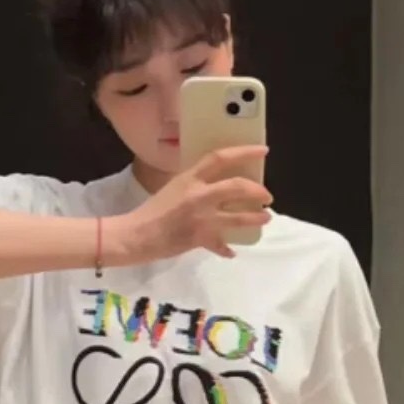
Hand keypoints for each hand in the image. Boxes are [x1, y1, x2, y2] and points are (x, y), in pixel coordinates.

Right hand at [110, 147, 271, 264]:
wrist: (136, 236)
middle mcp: (199, 195)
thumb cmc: (151, 210)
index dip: (244, 152)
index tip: (263, 151)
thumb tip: (213, 184)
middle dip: (257, 190)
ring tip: (266, 218)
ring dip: (255, 218)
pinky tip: (233, 251)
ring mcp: (201, 218)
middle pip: (237, 187)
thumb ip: (194, 184)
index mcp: (190, 178)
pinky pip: (220, 245)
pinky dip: (227, 249)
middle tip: (267, 195)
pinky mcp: (200, 239)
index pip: (221, 158)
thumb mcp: (173, 187)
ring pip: (238, 217)